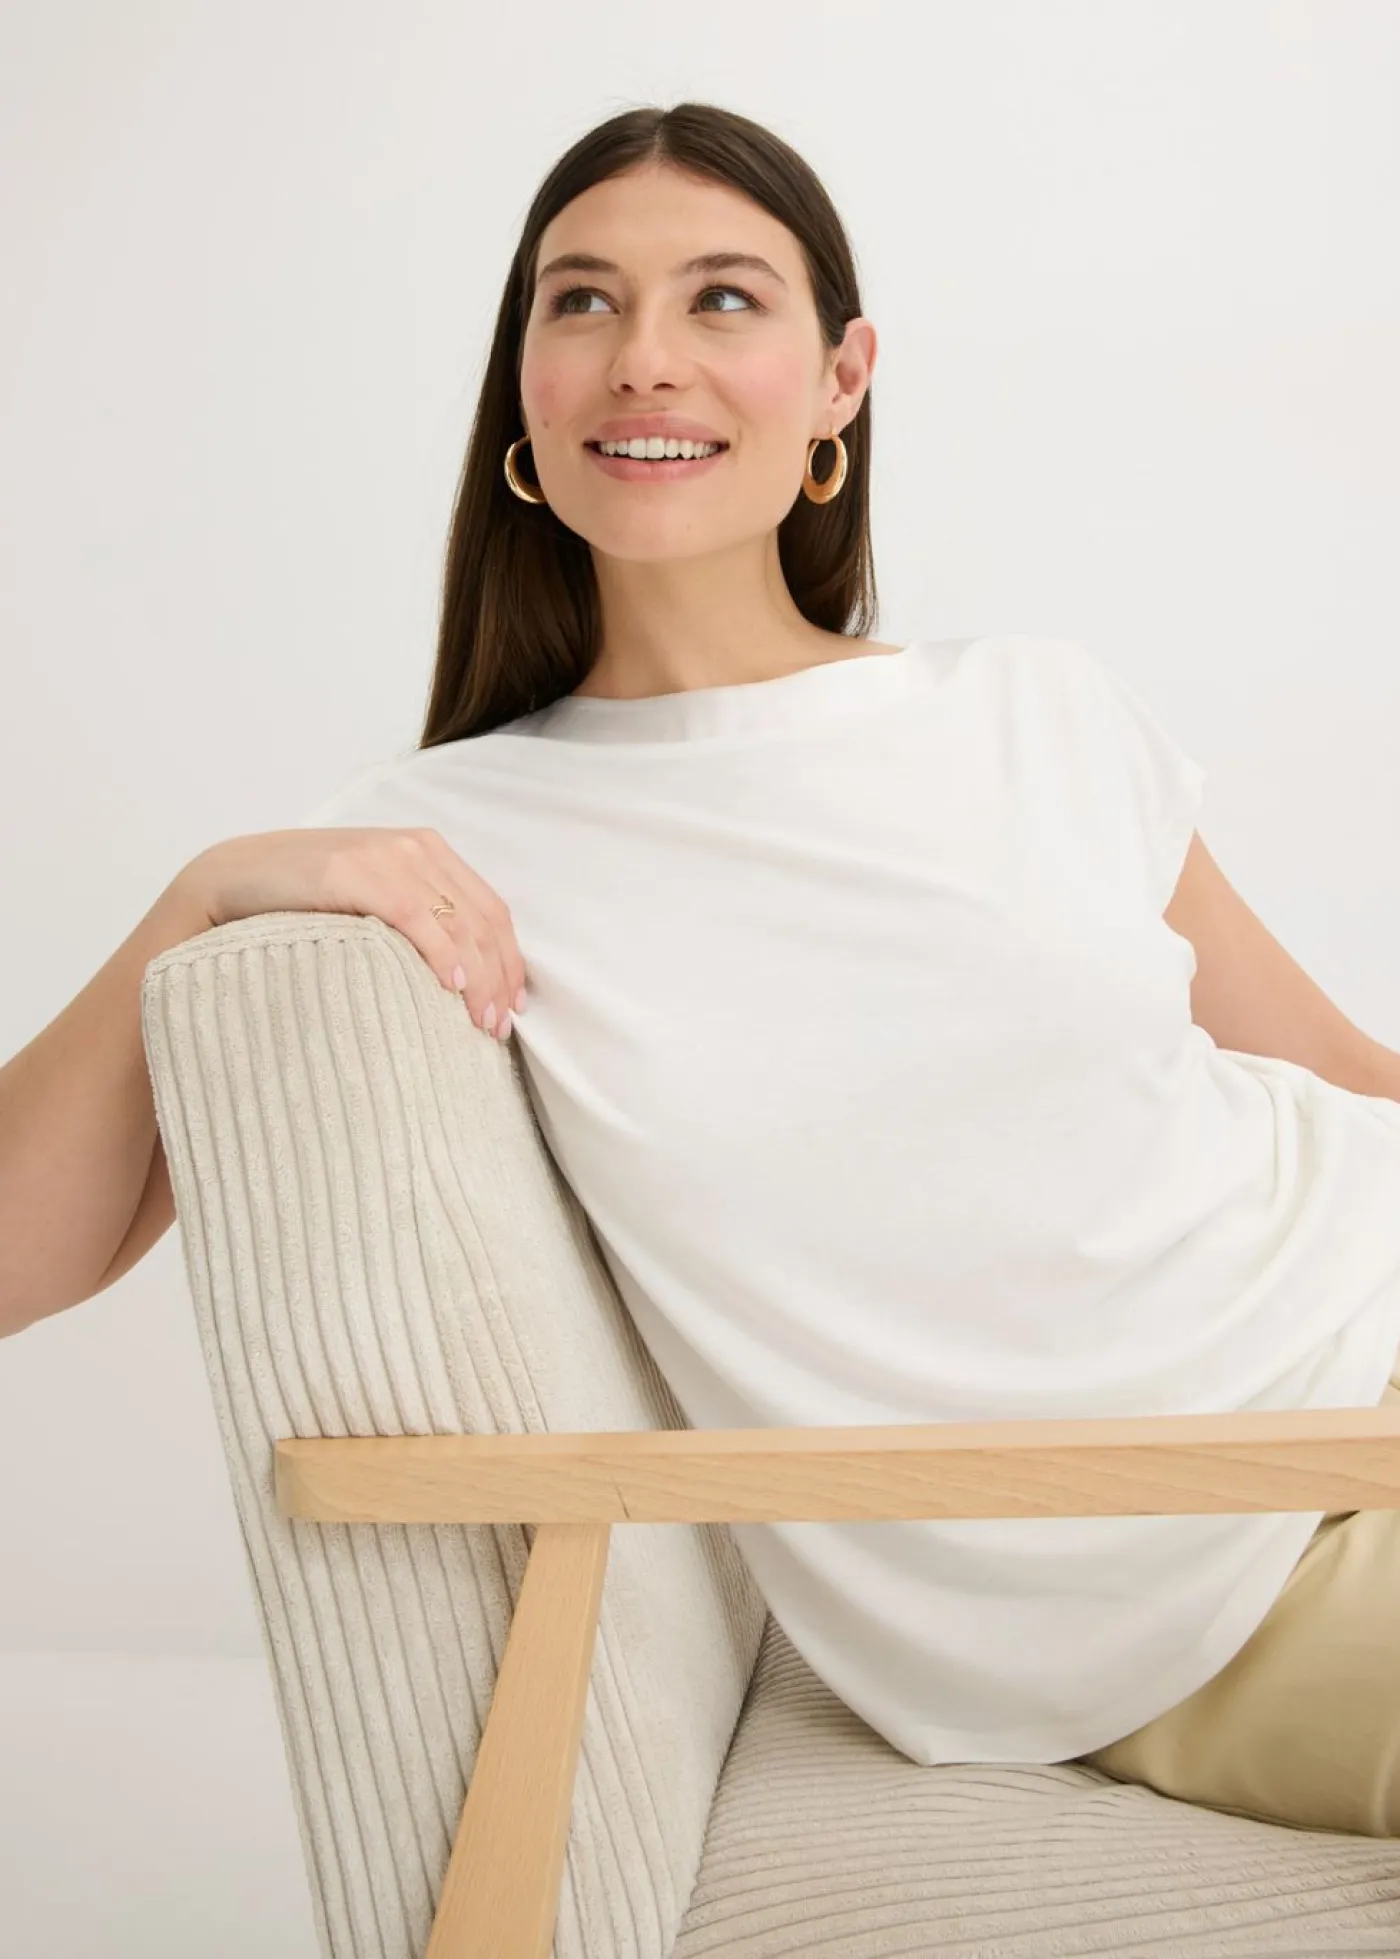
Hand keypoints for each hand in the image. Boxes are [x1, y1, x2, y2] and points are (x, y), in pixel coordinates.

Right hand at [175, 828, 527, 1041]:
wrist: (233, 878)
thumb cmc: (304, 902)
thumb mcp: (373, 902)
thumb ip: (416, 919)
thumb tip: (465, 976)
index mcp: (427, 851)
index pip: (491, 911)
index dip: (510, 962)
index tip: (513, 1008)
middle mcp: (414, 847)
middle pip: (483, 920)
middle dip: (499, 978)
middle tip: (497, 1029)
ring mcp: (384, 854)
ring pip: (458, 922)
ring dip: (479, 977)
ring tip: (480, 1022)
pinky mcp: (352, 870)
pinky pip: (414, 915)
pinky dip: (441, 952)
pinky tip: (452, 986)